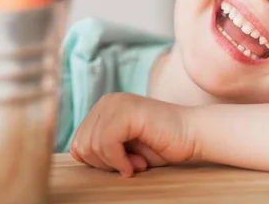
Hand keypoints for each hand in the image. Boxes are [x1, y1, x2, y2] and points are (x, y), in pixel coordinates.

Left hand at [69, 93, 198, 177]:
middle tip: (130, 166)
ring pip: (92, 145)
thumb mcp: (122, 149)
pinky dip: (119, 161)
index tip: (122, 165)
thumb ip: (100, 148)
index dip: (98, 162)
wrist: (192, 135)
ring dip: (114, 164)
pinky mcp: (126, 111)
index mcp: (103, 108)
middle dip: (104, 164)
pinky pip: (106, 143)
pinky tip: (136, 165)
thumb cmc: (161, 145)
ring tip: (137, 164)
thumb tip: (76, 153)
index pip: (79, 142)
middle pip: (82, 144)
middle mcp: (107, 101)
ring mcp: (116, 103)